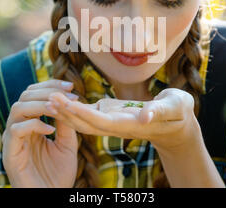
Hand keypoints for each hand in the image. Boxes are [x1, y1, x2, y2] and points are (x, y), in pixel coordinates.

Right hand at [1, 79, 79, 187]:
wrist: (51, 197)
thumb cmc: (58, 174)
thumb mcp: (67, 143)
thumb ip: (65, 122)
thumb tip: (67, 99)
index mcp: (31, 124)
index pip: (34, 94)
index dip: (50, 86)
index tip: (71, 87)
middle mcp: (19, 128)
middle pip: (24, 96)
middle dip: (47, 90)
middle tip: (68, 94)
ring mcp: (13, 140)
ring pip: (18, 108)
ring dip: (39, 104)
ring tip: (57, 108)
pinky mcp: (9, 153)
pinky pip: (15, 131)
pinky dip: (33, 125)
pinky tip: (50, 130)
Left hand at [46, 88, 197, 150]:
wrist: (177, 125)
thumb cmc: (178, 112)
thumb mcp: (174, 107)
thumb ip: (159, 111)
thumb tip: (144, 116)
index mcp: (130, 125)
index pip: (100, 122)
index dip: (81, 113)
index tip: (63, 103)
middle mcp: (117, 127)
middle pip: (87, 123)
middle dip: (67, 113)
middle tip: (47, 98)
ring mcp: (113, 122)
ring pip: (85, 121)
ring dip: (66, 112)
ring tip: (48, 98)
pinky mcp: (112, 115)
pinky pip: (89, 114)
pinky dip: (74, 108)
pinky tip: (61, 99)